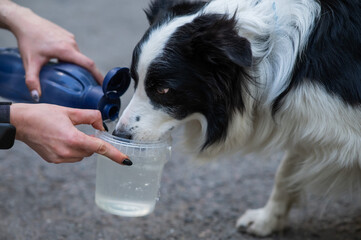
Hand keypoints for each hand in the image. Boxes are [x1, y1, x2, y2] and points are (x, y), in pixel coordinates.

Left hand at [0, 2, 102, 99]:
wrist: (25, 22)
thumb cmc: (28, 40)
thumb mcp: (30, 63)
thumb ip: (32, 81)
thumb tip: (36, 97)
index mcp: (66, 50)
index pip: (88, 64)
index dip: (98, 76)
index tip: (104, 85)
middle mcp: (71, 43)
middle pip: (83, 62)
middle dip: (85, 73)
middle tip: (83, 85)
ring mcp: (70, 38)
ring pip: (78, 56)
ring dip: (76, 65)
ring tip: (68, 74)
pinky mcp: (67, 35)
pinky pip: (73, 49)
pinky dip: (71, 57)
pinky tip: (61, 61)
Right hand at [10, 103, 130, 164]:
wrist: (21, 123)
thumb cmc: (43, 115)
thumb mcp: (70, 111)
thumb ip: (91, 117)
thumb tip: (102, 125)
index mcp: (73, 139)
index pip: (100, 148)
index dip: (115, 154)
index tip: (126, 161)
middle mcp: (67, 152)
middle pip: (92, 150)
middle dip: (92, 141)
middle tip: (82, 129)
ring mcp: (60, 158)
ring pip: (83, 154)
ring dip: (82, 145)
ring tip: (68, 132)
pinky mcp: (54, 160)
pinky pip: (72, 156)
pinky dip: (73, 149)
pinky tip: (62, 138)